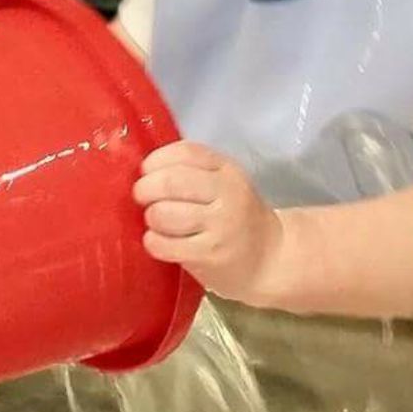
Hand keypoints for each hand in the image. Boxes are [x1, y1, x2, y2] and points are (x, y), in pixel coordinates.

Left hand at [132, 140, 281, 300]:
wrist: (270, 259)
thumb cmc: (236, 218)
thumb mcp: (224, 184)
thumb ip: (192, 171)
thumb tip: (144, 170)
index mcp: (228, 171)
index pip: (186, 152)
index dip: (157, 160)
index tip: (147, 171)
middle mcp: (227, 195)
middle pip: (170, 182)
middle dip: (145, 188)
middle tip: (142, 197)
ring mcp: (220, 226)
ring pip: (163, 214)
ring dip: (151, 217)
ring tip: (157, 222)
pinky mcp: (209, 255)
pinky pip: (164, 244)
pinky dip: (153, 242)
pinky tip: (160, 241)